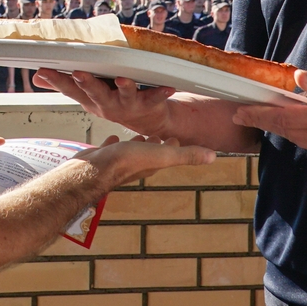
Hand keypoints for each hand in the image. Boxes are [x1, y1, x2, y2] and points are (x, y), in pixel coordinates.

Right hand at [34, 69, 173, 136]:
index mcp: (91, 100)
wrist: (146, 121)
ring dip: (124, 87)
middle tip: (78, 73)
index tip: (43, 70)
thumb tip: (37, 76)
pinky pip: (155, 98)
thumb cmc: (114, 101)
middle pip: (95, 93)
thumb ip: (65, 84)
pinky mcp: (147, 105)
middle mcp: (107, 104)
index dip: (56, 80)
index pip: (71, 88)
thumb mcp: (87, 94)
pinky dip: (161, 92)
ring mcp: (127, 106)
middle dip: (87, 83)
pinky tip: (168, 87)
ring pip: (124, 96)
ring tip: (122, 79)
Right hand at [73, 134, 214, 184]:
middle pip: (151, 152)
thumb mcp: (161, 155)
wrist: (93, 170)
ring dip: (138, 144)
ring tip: (140, 137)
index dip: (175, 144)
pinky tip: (113, 139)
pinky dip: (115, 144)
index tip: (178, 137)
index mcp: (153, 163)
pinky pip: (112, 149)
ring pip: (132, 151)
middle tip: (160, 135)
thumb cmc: (125, 162)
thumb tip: (214, 156)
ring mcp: (120, 162)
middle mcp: (138, 164)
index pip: (169, 152)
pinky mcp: (104, 158)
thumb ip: (186, 155)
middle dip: (157, 143)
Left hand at [231, 69, 306, 163]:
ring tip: (264, 116)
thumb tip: (297, 78)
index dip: (259, 115)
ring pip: (295, 139)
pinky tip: (292, 124)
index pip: (283, 118)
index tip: (241, 111)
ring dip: (279, 128)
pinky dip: (297, 134)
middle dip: (263, 121)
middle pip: (285, 130)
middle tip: (244, 112)